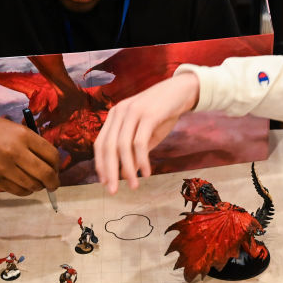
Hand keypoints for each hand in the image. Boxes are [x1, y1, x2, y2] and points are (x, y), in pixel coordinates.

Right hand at [0, 111, 60, 195]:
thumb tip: (47, 162)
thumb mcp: (12, 128)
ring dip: (37, 187)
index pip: (51, 155)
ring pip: (31, 186)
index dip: (57, 166)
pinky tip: (23, 186)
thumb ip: (30, 144)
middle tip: (53, 185)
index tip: (56, 170)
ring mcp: (3, 168)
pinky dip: (24, 191)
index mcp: (23, 135)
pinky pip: (16, 191)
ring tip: (36, 184)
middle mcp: (15, 152)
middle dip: (53, 182)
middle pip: (45, 174)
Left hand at [93, 72, 199, 192]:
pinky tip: (146, 172)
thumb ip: (134, 151)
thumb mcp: (146, 134)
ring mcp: (133, 112)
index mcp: (114, 116)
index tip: (104, 182)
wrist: (182, 91)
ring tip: (134, 186)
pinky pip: (140, 143)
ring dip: (127, 169)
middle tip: (113, 191)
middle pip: (108, 147)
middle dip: (110, 172)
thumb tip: (126, 174)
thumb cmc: (162, 114)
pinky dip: (142, 161)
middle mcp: (119, 112)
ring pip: (122, 147)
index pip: (100, 143)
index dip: (100, 164)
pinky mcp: (148, 115)